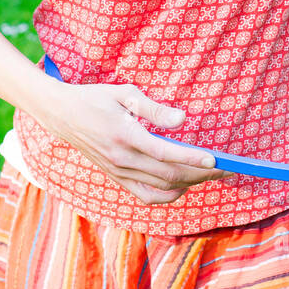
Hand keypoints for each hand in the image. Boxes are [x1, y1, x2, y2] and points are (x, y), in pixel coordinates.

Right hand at [40, 81, 230, 204]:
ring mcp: (119, 172)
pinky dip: (168, 195)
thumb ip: (154, 109)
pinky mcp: (117, 178)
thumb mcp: (124, 93)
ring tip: (209, 174)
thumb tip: (181, 120)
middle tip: (225, 168)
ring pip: (161, 188)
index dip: (192, 158)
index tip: (215, 159)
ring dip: (189, 183)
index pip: (165, 153)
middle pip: (169, 175)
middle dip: (201, 174)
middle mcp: (122, 159)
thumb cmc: (96, 98)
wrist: (62, 115)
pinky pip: (147, 195)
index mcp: (124, 136)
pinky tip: (183, 185)